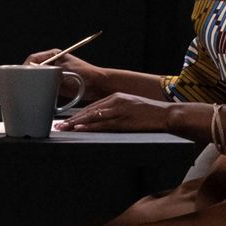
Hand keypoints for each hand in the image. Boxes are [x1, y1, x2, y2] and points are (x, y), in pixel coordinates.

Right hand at [24, 51, 107, 101]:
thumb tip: (34, 75)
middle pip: (33, 69)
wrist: (98, 86)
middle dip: (27, 76)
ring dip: (33, 84)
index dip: (25, 66)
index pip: (33, 58)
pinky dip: (39, 90)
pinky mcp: (55, 84)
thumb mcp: (65, 73)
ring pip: (37, 78)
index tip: (20, 75)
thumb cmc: (86, 75)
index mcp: (54, 55)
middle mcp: (52, 63)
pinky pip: (42, 86)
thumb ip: (49, 73)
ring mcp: (53, 74)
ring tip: (28, 90)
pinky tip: (37, 94)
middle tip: (23, 84)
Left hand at [55, 92, 172, 133]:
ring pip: (93, 117)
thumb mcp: (130, 106)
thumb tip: (100, 119)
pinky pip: (104, 124)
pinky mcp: (125, 120)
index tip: (65, 121)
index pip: (92, 106)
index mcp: (116, 97)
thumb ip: (115, 110)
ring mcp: (120, 110)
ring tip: (63, 128)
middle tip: (58, 125)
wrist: (167, 114)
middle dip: (72, 119)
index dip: (77, 114)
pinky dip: (91, 127)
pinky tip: (81, 129)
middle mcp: (116, 101)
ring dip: (77, 123)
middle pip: (89, 111)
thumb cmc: (149, 113)